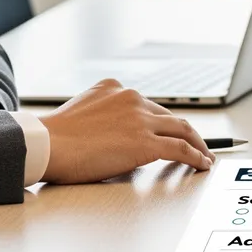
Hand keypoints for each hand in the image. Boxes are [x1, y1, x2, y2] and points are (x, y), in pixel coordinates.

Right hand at [38, 78, 216, 183]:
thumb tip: (117, 139)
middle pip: (168, 115)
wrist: (46, 144)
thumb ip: (103, 117)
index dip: (161, 122)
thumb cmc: (54, 138)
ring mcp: (140, 119)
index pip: (147, 105)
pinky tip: (202, 163)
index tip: (169, 130)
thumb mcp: (81, 113)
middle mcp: (131, 98)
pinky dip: (196, 156)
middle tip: (197, 143)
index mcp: (114, 88)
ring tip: (205, 155)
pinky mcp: (145, 141)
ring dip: (198, 143)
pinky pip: (180, 148)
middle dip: (184, 131)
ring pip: (181, 129)